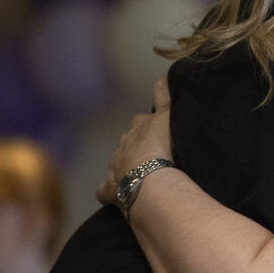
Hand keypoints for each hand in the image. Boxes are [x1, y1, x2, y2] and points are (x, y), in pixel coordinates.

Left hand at [96, 78, 174, 206]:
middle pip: (127, 141)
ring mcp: (115, 168)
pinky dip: (110, 191)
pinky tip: (117, 195)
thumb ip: (164, 97)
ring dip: (125, 167)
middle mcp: (123, 146)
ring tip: (140, 175)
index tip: (155, 129)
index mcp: (138, 129)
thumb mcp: (167, 117)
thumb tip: (160, 77)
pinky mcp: (111, 190)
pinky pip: (105, 190)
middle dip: (135, 145)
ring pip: (117, 163)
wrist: (150, 180)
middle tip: (151, 153)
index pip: (142, 122)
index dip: (148, 125)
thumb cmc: (163, 148)